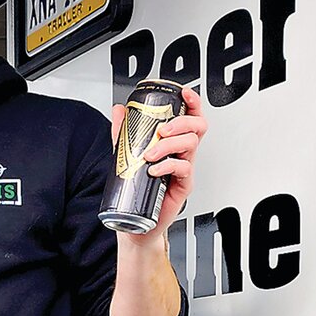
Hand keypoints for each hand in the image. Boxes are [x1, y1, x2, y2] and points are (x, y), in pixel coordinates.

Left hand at [110, 86, 206, 236]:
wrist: (137, 222)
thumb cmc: (138, 188)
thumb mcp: (128, 155)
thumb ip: (123, 132)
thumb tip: (118, 110)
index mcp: (174, 143)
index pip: (190, 117)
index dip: (193, 103)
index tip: (184, 93)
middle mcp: (182, 153)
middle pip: (197, 127)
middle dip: (182, 122)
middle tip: (163, 129)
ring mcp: (184, 168)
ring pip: (190, 145)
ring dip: (169, 144)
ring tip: (150, 153)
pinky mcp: (183, 185)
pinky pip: (183, 169)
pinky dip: (168, 166)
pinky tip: (154, 169)